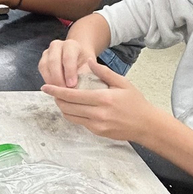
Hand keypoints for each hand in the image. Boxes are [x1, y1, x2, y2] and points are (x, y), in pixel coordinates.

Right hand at [37, 38, 96, 87]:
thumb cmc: (85, 64)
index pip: (68, 57)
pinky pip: (42, 71)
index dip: (70, 72)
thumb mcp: (90, 68)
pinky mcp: (42, 60)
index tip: (72, 85)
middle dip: (58, 78)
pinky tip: (54, 89)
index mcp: (71, 45)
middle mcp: (57, 45)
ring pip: (45, 66)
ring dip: (51, 81)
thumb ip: (85, 75)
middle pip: (54, 61)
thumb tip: (80, 89)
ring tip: (59, 92)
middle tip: (64, 91)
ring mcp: (47, 52)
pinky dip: (47, 81)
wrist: (79, 58)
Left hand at [40, 60, 163, 143]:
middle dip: (57, 99)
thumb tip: (88, 61)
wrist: (147, 126)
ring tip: (61, 99)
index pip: (72, 95)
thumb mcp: (122, 83)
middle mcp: (98, 114)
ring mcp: (97, 125)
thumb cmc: (135, 102)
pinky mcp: (98, 133)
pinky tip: (74, 107)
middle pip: (67, 107)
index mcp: (103, 99)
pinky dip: (73, 114)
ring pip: (71, 117)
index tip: (45, 87)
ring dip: (63, 108)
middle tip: (52, 91)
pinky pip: (80, 122)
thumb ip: (104, 72)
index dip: (56, 91)